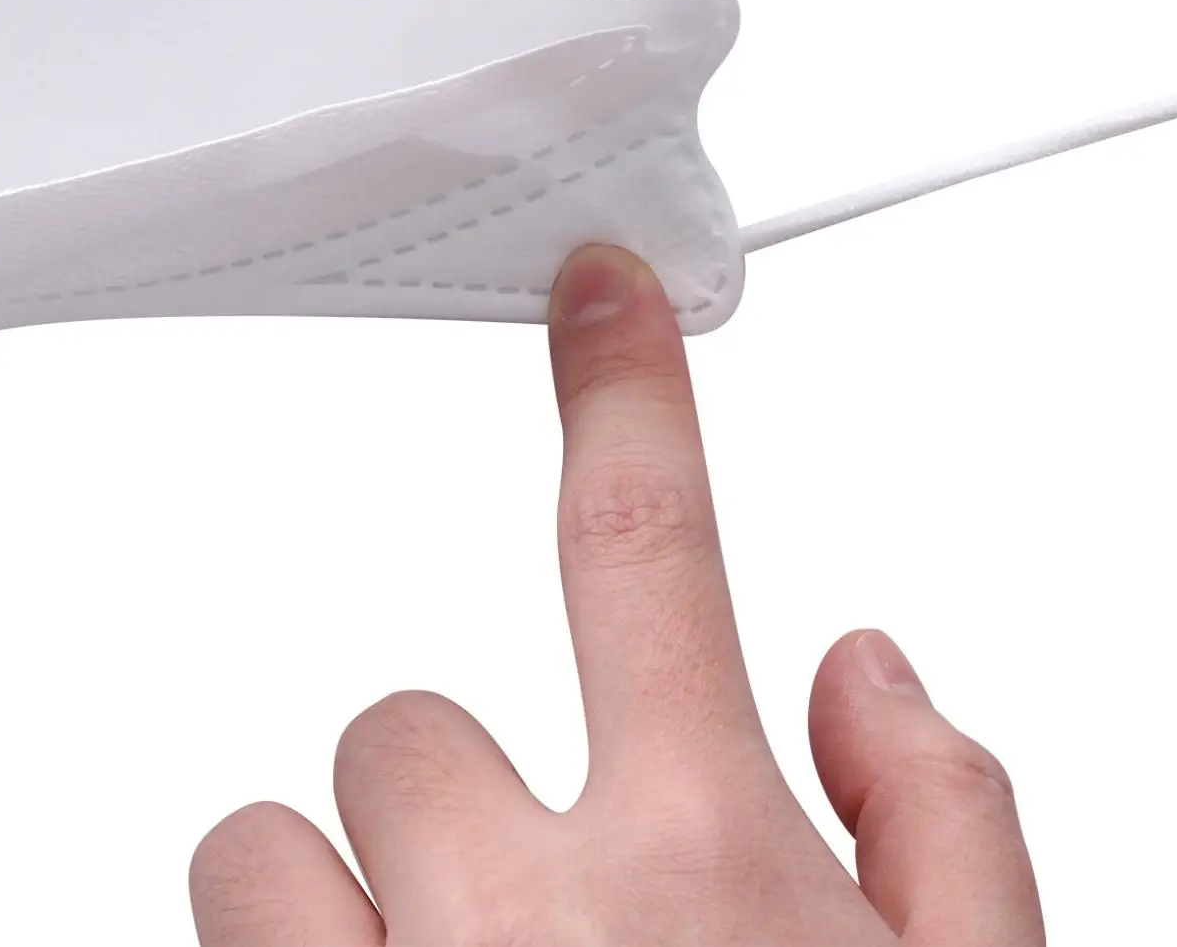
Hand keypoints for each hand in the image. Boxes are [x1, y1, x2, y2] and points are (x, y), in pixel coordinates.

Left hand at [189, 245, 1043, 945]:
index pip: (650, 542)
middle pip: (419, 719)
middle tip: (555, 894)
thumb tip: (864, 675)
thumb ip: (948, 823)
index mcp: (708, 866)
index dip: (624, 391)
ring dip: (364, 874)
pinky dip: (288, 942)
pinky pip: (228, 912)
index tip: (596, 294)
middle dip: (482, 784)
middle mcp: (523, 923)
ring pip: (284, 827)